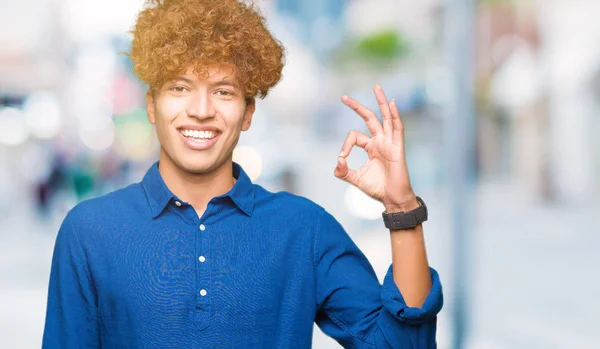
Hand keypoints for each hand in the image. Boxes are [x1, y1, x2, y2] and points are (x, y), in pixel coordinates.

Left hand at [334, 85, 417, 211]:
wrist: (393, 199)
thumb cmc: (377, 188)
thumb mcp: (355, 179)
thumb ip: (343, 171)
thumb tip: (337, 160)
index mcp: (370, 147)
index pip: (354, 136)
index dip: (345, 145)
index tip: (341, 158)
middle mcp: (380, 141)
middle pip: (369, 118)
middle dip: (356, 107)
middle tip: (343, 97)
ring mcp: (390, 142)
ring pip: (385, 117)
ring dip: (381, 101)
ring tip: (376, 87)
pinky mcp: (398, 147)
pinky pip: (397, 128)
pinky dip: (395, 115)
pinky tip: (392, 103)